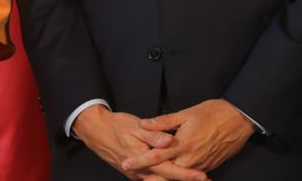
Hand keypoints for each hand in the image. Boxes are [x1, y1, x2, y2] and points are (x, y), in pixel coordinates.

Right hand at [73, 105, 207, 180]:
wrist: (96, 132)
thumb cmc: (117, 126)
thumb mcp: (135, 127)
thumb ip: (154, 135)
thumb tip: (169, 141)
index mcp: (144, 159)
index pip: (170, 170)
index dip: (188, 174)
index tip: (203, 176)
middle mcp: (141, 172)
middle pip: (167, 180)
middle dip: (185, 180)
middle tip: (204, 179)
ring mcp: (137, 175)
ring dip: (176, 180)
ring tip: (194, 178)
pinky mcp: (135, 174)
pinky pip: (153, 179)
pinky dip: (165, 178)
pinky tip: (173, 175)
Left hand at [122, 99, 252, 173]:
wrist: (239, 119)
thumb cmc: (212, 113)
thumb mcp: (186, 113)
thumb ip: (163, 122)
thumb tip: (144, 124)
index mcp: (183, 144)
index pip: (157, 156)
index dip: (140, 161)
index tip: (127, 163)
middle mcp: (191, 158)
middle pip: (167, 174)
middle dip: (150, 177)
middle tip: (135, 176)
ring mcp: (201, 164)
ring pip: (179, 178)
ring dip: (164, 179)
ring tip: (148, 178)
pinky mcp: (209, 166)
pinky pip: (191, 176)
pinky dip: (180, 178)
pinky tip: (172, 175)